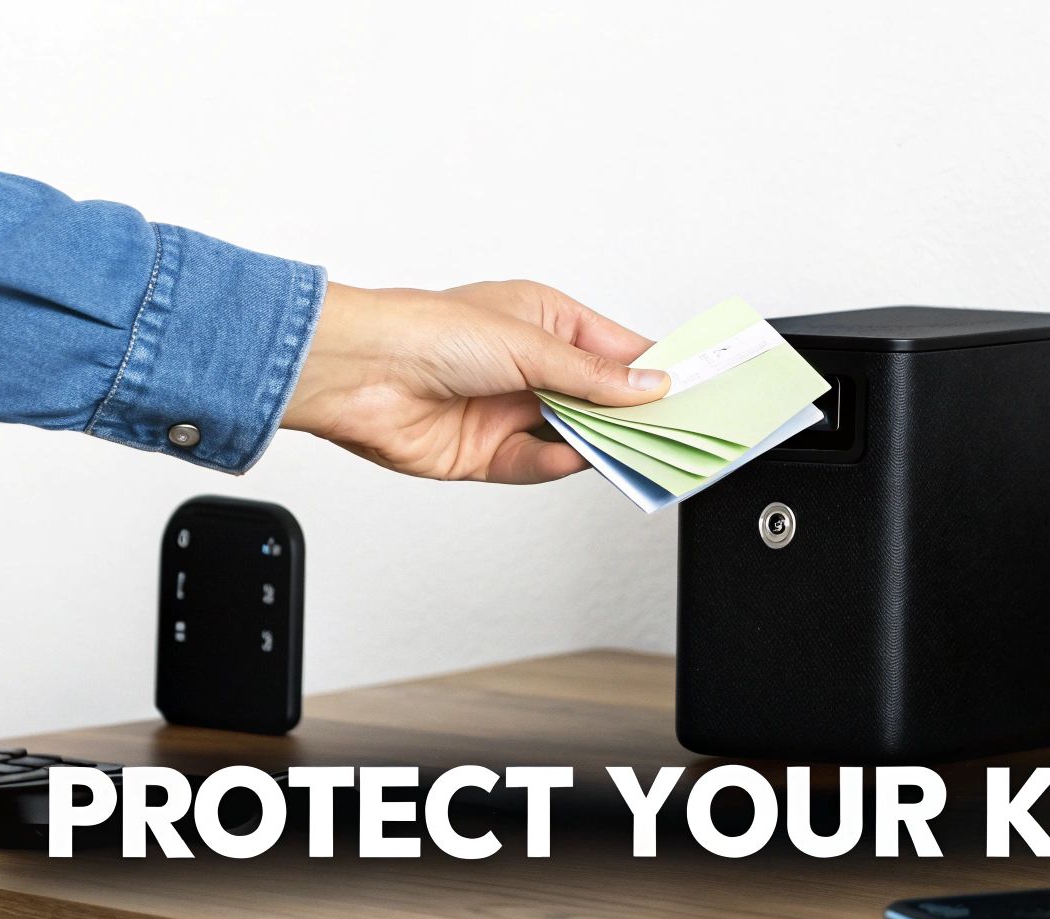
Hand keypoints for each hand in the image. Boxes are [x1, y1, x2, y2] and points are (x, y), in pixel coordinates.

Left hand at [281, 280, 667, 482]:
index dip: (653, 370)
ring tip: (639, 452)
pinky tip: (577, 462)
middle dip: (633, 415)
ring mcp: (507, 411)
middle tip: (677, 429)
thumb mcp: (527, 345)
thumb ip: (591, 377)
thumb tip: (647, 386)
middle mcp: (527, 367)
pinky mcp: (484, 453)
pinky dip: (557, 465)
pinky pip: (535, 465)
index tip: (692, 388)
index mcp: (543, 321)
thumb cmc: (426, 330)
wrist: (357, 372)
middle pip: (599, 400)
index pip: (615, 350)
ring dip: (599, 445)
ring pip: (572, 437)